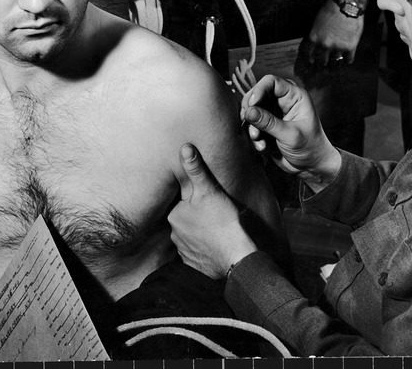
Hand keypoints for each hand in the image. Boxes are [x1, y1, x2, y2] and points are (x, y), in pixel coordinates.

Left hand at [168, 143, 256, 279]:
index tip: (207, 200)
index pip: (183, 202)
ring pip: (191, 235)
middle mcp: (174, 234)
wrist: (236, 257)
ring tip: (216, 228)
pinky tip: (215, 244)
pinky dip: (204, 248)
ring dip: (200, 232)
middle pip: (186, 219)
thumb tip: (184, 147)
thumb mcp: (209, 190)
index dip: (196, 199)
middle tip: (215, 214)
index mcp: (175, 215)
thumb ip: (195, 169)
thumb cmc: (223, 221)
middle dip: (197, 215)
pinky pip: (197, 252)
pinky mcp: (194, 265)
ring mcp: (183, 251)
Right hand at [240, 75, 340, 185]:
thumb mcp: (290, 135)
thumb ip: (268, 122)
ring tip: (257, 139)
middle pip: (257, 94)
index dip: (259, 90)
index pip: (271, 82)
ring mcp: (273, 113)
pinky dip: (253, 135)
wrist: (311, 167)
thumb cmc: (310, 148)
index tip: (251, 105)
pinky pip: (252, 125)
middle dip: (250, 109)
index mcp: (294, 97)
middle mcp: (282, 102)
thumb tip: (249, 111)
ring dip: (251, 125)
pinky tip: (262, 147)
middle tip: (248, 122)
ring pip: (252, 110)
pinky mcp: (266, 126)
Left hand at [304, 0, 364, 66]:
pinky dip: (347, 60)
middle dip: (321, 64)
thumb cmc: (331, 9)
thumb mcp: (317, 22)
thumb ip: (315, 35)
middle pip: (321, 61)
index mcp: (314, 38)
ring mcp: (338, 47)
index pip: (307, 53)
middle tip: (322, 65)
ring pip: (334, 62)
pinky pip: (348, 60)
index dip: (308, 58)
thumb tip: (314, 44)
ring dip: (334, 64)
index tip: (310, 61)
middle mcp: (324, 45)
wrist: (347, 4)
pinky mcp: (350, 47)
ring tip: (334, 66)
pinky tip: (347, 60)